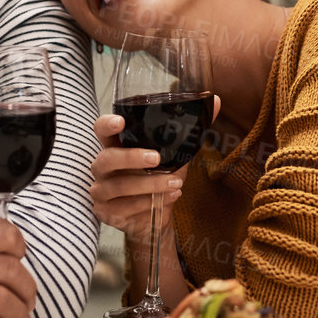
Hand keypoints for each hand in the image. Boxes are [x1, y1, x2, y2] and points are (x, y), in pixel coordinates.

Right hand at [88, 95, 219, 239]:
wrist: (154, 217)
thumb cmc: (159, 178)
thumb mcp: (176, 154)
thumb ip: (191, 129)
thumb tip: (216, 101)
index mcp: (116, 145)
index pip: (101, 129)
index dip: (107, 124)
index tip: (120, 122)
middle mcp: (103, 166)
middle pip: (107, 158)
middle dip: (131, 158)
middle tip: (156, 159)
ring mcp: (101, 190)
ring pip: (119, 185)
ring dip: (150, 185)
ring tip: (176, 183)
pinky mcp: (106, 211)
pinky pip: (125, 207)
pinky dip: (149, 203)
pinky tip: (169, 198)